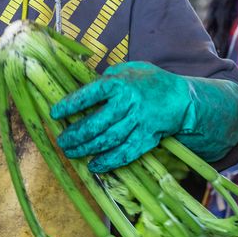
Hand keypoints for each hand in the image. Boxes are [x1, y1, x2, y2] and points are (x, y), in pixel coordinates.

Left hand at [51, 61, 237, 172]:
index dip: (71, 105)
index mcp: (121, 83)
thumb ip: (108, 78)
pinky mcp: (147, 138)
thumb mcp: (130, 69)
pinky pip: (126, 153)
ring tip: (72, 153)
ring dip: (87, 149)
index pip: (90, 94)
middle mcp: (129, 103)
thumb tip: (84, 89)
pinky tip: (95, 166)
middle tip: (62, 141)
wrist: (182, 99)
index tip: (55, 114)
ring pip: (108, 140)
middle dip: (76, 135)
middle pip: (97, 123)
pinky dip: (109, 162)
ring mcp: (139, 122)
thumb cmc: (151, 82)